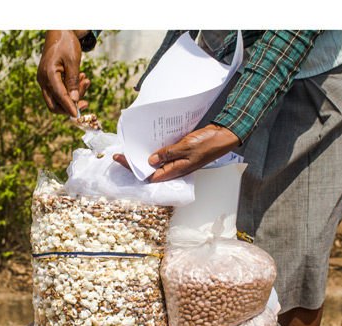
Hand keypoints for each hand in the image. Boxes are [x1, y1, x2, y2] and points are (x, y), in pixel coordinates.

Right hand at [38, 30, 91, 116]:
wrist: (58, 32)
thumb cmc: (66, 44)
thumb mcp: (73, 61)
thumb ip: (73, 81)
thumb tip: (74, 99)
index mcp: (48, 74)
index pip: (59, 96)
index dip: (69, 107)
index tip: (78, 115)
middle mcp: (43, 80)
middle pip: (53, 104)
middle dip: (70, 106)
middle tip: (86, 102)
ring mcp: (44, 80)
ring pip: (56, 99)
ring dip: (72, 96)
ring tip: (86, 81)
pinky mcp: (48, 79)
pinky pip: (57, 91)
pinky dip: (69, 90)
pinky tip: (81, 79)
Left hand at [114, 125, 239, 181]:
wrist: (223, 136)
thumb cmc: (207, 143)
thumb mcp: (186, 147)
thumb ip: (168, 154)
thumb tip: (150, 161)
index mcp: (176, 171)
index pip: (148, 175)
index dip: (133, 168)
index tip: (120, 158)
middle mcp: (174, 168)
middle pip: (149, 169)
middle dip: (133, 163)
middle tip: (118, 153)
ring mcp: (176, 161)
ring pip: (154, 161)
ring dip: (142, 156)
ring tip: (129, 148)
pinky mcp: (178, 153)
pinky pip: (162, 153)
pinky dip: (153, 149)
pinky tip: (145, 142)